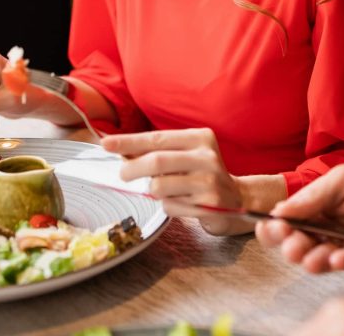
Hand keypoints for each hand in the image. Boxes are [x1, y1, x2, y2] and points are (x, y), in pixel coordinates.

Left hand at [102, 128, 249, 235]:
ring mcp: (209, 181)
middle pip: (157, 161)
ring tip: (164, 190)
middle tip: (122, 174)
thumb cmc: (202, 174)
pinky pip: (170, 206)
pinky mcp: (208, 205)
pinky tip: (181, 202)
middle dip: (132, 168)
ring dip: (153, 191)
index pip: (157, 139)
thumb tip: (121, 151)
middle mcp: (207, 156)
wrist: (237, 198)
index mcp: (200, 137)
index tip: (106, 143)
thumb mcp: (185, 155)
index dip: (129, 142)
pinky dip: (167, 205)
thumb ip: (157, 151)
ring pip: (160, 187)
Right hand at [256, 158, 343, 273]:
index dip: (274, 230)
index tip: (273, 227)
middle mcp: (325, 234)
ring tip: (311, 257)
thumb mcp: (340, 180)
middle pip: (300, 248)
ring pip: (323, 261)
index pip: (284, 227)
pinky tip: (338, 257)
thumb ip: (312, 198)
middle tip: (292, 244)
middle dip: (293, 248)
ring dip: (314, 260)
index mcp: (312, 213)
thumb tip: (278, 212)